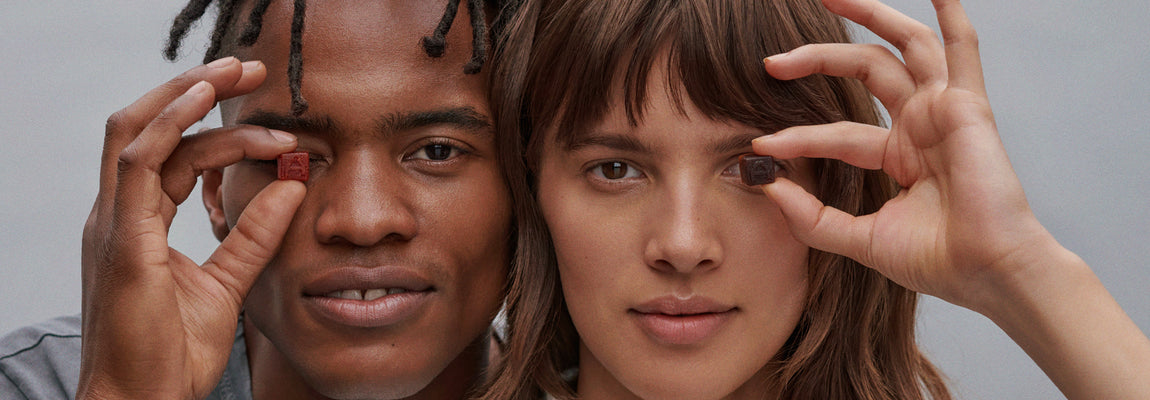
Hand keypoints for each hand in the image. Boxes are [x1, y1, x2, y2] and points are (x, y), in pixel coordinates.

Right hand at [78, 57, 305, 398]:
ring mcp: (114, 224)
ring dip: (186, 93)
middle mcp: (119, 215)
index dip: (218, 127)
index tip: (276, 124)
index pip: (174, 155)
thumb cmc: (172, 354)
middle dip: (194, 89)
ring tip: (233, 71)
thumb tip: (292, 186)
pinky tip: (202, 99)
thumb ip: (255, 235)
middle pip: (147, 127)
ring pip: (137, 131)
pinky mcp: (121, 240)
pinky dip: (168, 123)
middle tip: (248, 68)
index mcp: (138, 223)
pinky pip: (138, 162)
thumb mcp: (228, 283)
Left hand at [753, 0, 1051, 310]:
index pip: (838, 132)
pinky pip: (962, 48)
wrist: (987, 273)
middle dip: (817, 59)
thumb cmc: (938, 261)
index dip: (799, 138)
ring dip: (869, 13)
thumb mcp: (860, 239)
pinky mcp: (966, 106)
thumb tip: (766, 186)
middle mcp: (920, 125)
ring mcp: (943, 111)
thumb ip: (811, 217)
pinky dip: (951, 14)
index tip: (760, 146)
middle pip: (864, 69)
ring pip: (903, 45)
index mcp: (899, 155)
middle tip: (772, 64)